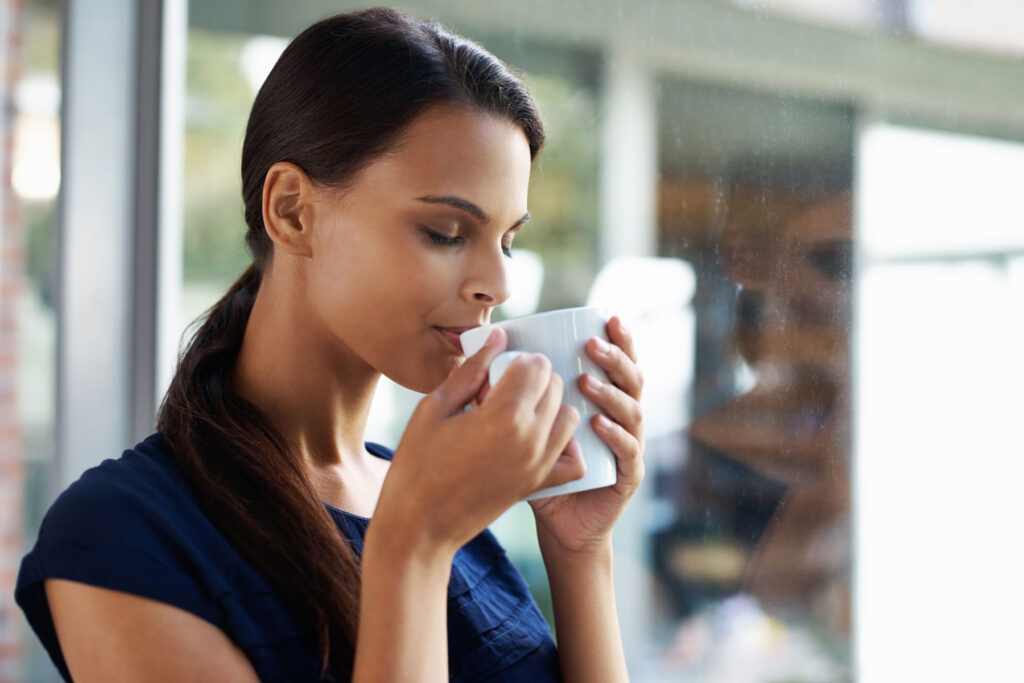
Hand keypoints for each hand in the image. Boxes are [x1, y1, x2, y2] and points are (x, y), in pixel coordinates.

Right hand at [376, 329, 584, 555]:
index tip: (495, 371)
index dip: (516, 360)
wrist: (419, 526)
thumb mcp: (434, 408)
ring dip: (549, 406)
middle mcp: (531, 438)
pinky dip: (564, 443)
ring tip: (516, 412)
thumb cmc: (416, 464)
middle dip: (533, 379)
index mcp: (504, 414)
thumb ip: (471, 371)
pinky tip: (537, 440)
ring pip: (569, 416)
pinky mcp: (538, 484)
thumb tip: (498, 338)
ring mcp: (538, 464)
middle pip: (555, 386)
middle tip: (500, 391)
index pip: (536, 366)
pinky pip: (573, 458)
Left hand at [529, 316, 644, 555]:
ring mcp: (629, 446)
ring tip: (586, 380)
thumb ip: (511, 399)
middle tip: (592, 343)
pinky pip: (628, 450)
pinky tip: (597, 425)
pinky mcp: (628, 475)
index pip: (616, 363)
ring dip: (610, 393)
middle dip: (616, 357)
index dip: (618, 340)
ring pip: (632, 411)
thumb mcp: (526, 428)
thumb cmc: (542, 471)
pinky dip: (615, 435)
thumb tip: (483, 365)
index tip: (603, 317)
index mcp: (604, 401)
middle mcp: (623, 418)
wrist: (561, 525)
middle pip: (631, 379)